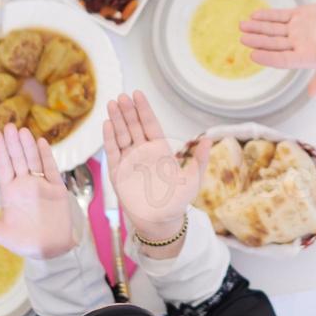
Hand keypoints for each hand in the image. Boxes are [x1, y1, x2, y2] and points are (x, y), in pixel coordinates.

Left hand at [0, 124, 75, 259]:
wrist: (51, 250)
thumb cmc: (24, 243)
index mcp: (10, 193)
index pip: (4, 167)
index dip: (0, 151)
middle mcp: (25, 185)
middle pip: (18, 159)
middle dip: (13, 143)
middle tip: (9, 126)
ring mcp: (41, 185)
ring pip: (33, 160)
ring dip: (28, 146)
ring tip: (23, 131)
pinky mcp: (57, 189)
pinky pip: (51, 169)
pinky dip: (47, 156)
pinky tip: (42, 143)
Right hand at [103, 92, 204, 254]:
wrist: (160, 222)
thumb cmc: (177, 201)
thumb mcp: (192, 179)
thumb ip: (199, 159)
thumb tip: (209, 139)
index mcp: (160, 150)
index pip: (150, 124)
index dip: (144, 109)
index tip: (137, 94)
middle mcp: (143, 152)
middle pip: (134, 126)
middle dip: (128, 111)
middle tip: (122, 96)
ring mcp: (129, 161)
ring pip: (121, 135)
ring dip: (116, 120)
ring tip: (112, 104)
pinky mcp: (118, 173)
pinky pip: (112, 152)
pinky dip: (109, 138)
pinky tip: (107, 124)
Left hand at [239, 3, 315, 96]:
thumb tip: (312, 94)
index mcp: (306, 58)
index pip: (282, 59)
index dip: (268, 58)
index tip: (253, 56)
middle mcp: (299, 44)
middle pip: (273, 44)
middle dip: (258, 40)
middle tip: (242, 37)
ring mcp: (299, 29)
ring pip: (274, 28)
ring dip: (258, 27)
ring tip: (242, 25)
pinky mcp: (302, 15)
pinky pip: (281, 15)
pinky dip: (269, 14)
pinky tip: (256, 15)